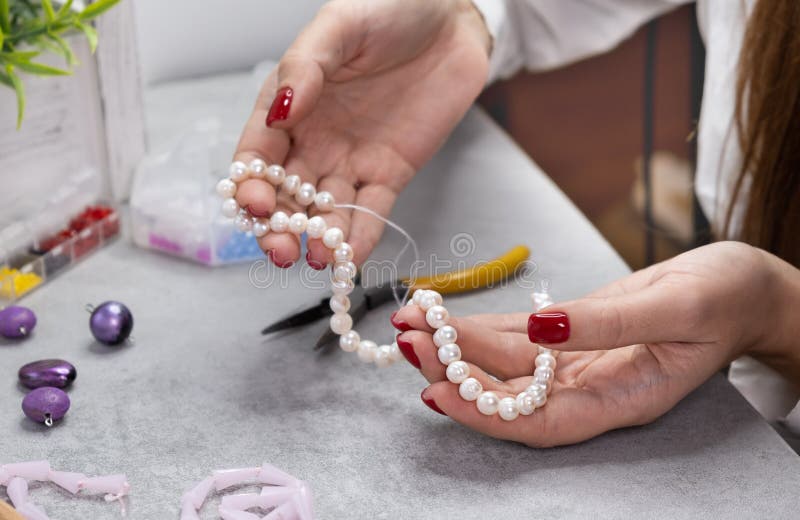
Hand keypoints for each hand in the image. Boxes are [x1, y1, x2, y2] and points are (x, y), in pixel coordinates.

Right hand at [232, 0, 490, 266]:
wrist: (452, 17)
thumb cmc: (389, 9)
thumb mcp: (339, 27)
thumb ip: (305, 67)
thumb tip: (278, 113)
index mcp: (290, 105)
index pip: (258, 155)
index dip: (251, 184)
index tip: (254, 205)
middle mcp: (314, 140)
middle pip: (287, 194)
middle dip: (280, 225)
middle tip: (282, 249)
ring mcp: (352, 159)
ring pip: (326, 210)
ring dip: (318, 239)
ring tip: (318, 259)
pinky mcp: (390, 172)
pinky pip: (372, 210)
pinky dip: (361, 236)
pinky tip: (350, 257)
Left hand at [392, 241, 799, 445]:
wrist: (741, 286)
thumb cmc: (724, 300)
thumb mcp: (676, 308)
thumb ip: (607, 323)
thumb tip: (541, 326)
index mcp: (621, 399)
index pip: (540, 423)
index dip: (485, 414)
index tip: (437, 393)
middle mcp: (589, 389)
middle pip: (509, 391)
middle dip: (453, 369)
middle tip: (406, 340)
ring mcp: (575, 363)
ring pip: (504, 362)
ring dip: (455, 344)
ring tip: (408, 322)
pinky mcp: (567, 334)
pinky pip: (515, 333)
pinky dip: (478, 324)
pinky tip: (442, 313)